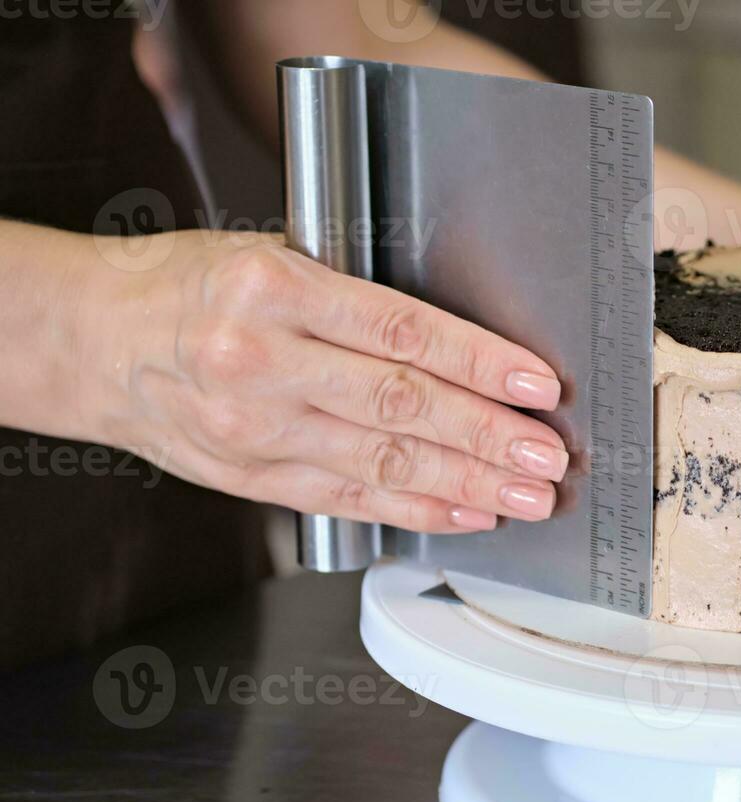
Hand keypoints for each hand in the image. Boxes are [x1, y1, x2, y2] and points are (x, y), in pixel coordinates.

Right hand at [91, 232, 567, 532]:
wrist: (97, 341)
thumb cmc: (191, 286)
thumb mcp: (270, 256)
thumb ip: (356, 297)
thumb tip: (464, 344)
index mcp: (274, 290)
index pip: (404, 331)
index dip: (481, 363)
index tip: (536, 384)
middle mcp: (262, 361)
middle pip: (402, 406)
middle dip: (488, 436)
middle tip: (547, 454)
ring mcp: (255, 428)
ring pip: (384, 463)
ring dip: (468, 483)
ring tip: (526, 494)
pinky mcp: (253, 478)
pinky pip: (351, 499)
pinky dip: (416, 509)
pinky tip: (466, 512)